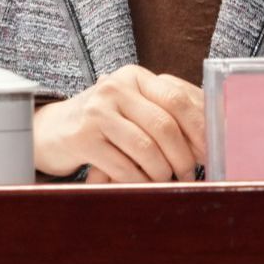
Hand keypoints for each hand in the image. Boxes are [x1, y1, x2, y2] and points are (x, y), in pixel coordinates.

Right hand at [34, 65, 205, 181]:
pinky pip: (123, 166)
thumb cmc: (104, 122)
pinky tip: (143, 186)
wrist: (52, 130)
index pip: (177, 98)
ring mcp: (97, 112)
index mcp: (135, 77)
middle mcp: (116, 88)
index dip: (200, 128)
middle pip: (164, 124)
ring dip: (162, 172)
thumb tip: (210, 136)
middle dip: (184, 156)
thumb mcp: (133, 107)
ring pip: (146, 148)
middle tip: (190, 174)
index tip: (211, 151)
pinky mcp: (82, 138)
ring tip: (166, 182)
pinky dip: (139, 181)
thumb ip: (166, 112)